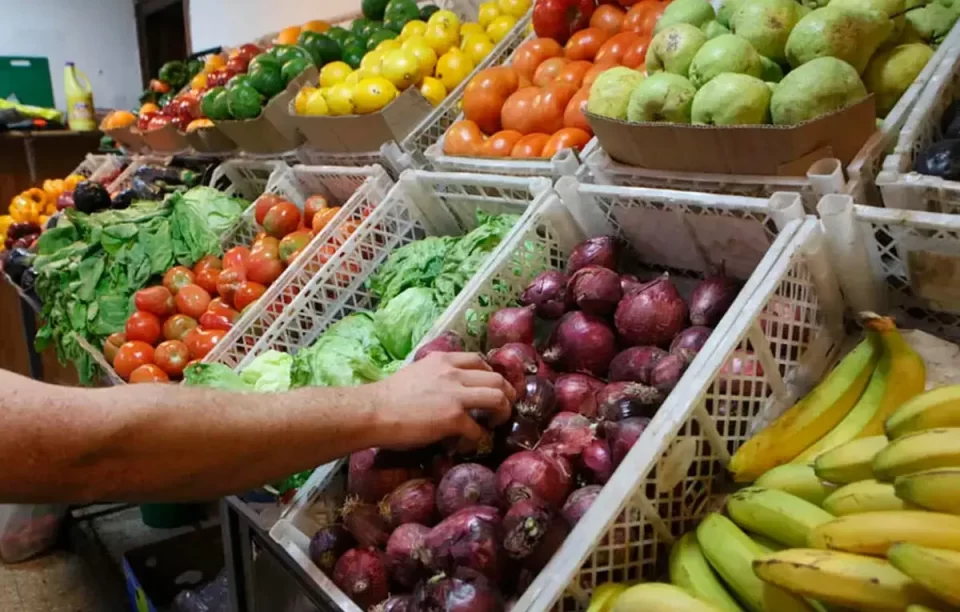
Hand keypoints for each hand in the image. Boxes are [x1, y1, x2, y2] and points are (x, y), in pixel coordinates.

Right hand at [366, 352, 515, 450]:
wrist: (373, 411)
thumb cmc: (388, 397)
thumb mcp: (416, 373)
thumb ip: (436, 377)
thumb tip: (446, 391)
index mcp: (443, 360)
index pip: (479, 360)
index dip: (490, 375)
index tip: (491, 387)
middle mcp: (453, 372)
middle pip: (496, 378)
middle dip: (506, 393)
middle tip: (504, 406)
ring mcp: (456, 395)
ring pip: (498, 397)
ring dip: (502, 412)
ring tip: (497, 423)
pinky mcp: (454, 418)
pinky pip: (478, 429)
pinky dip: (478, 438)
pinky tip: (468, 444)